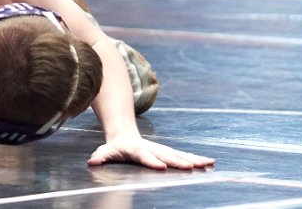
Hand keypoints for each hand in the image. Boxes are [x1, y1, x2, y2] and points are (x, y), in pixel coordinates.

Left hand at [88, 134, 214, 169]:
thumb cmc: (115, 147)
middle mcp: (152, 148)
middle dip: (178, 161)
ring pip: (178, 154)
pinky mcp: (168, 151)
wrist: (124, 134)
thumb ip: (100, 157)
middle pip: (166, 155)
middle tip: (191, 167)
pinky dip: (196, 158)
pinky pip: (183, 155)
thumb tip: (91, 162)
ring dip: (193, 159)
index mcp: (136, 149)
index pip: (144, 156)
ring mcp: (161, 149)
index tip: (162, 167)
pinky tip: (210, 162)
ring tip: (208, 164)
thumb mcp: (105, 151)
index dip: (152, 161)